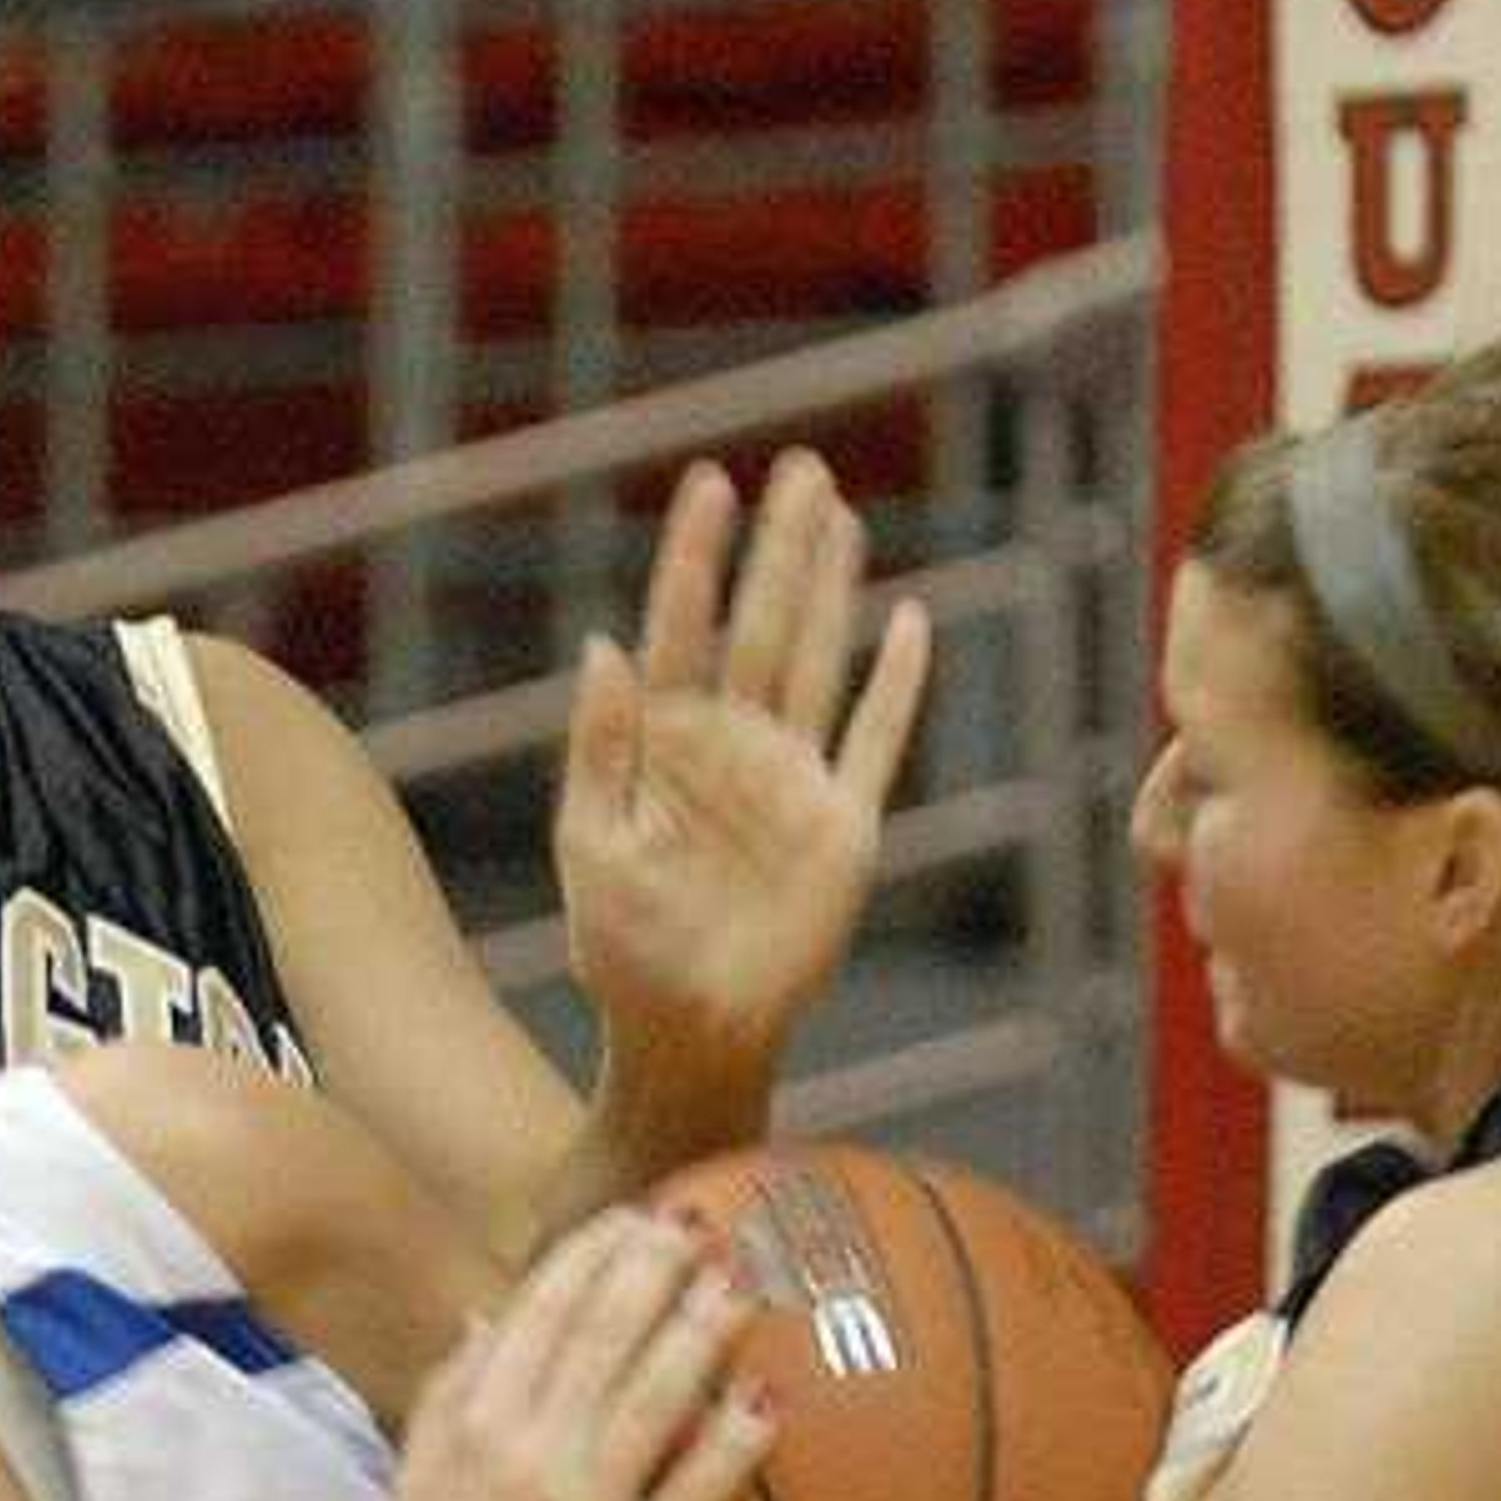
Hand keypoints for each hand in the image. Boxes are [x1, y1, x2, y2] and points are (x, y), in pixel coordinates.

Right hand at [347, 1211, 770, 1500]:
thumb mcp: (413, 1480)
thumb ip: (448, 1394)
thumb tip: (486, 1317)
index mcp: (474, 1424)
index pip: (540, 1312)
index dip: (594, 1253)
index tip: (636, 1214)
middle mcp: (527, 1453)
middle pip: (607, 1336)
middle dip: (661, 1268)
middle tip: (709, 1226)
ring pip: (655, 1396)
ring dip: (704, 1330)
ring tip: (745, 1285)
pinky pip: (690, 1496)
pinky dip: (732, 1445)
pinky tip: (767, 1403)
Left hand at [554, 452, 930, 1114]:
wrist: (685, 1034)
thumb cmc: (621, 950)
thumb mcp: (591, 846)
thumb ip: (601, 748)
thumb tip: (602, 644)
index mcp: (666, 747)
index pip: (683, 629)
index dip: (697, 557)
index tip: (710, 483)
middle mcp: (736, 750)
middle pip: (763, 626)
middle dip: (779, 548)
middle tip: (800, 466)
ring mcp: (794, 782)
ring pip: (820, 663)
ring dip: (833, 591)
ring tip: (842, 516)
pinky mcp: (845, 827)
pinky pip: (877, 742)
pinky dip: (895, 686)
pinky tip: (910, 622)